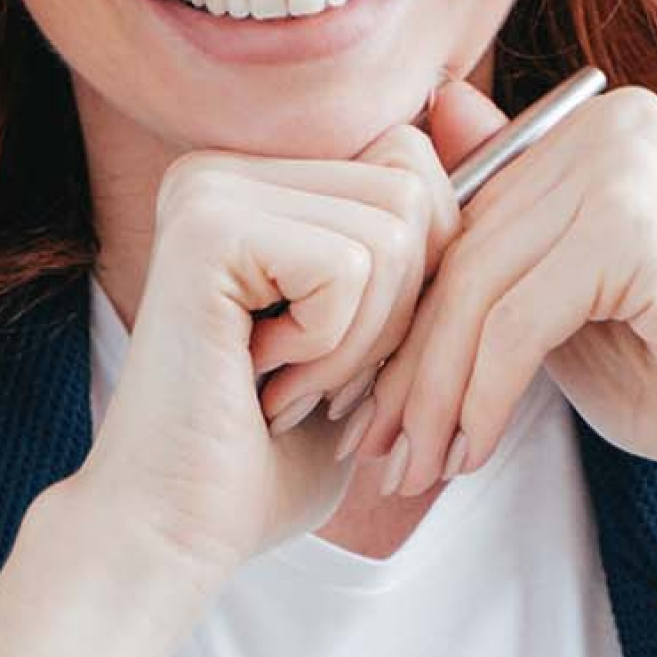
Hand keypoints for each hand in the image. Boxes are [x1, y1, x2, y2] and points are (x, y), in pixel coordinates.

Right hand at [72, 111, 460, 587]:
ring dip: (362, 340)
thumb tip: (481, 124)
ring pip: (391, 231)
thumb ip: (414, 244)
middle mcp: (222, 169)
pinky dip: (330, 349)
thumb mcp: (368, 337)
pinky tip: (263, 382)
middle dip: (398, 311)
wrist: (175, 533)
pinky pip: (349, 268)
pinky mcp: (206, 230)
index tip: (343, 356)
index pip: (411, 164)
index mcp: (255, 181)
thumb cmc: (270, 456)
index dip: (419, 277)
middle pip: (411, 190)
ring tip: (286, 385)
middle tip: (316, 378)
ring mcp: (208, 190)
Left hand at [270, 75, 656, 500]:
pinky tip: (471, 452)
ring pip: (476, 292)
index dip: (403, 316)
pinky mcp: (635, 230)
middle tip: (372, 448)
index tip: (363, 401)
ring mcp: (625, 167)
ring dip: (434, 395)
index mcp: (594, 126)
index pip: (460, 218)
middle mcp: (610, 125)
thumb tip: (404, 161)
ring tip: (413, 467)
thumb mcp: (556, 305)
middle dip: (407, 365)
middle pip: (460, 253)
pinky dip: (482, 397)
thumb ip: (496, 245)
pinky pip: (515, 323)